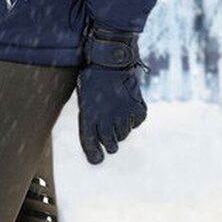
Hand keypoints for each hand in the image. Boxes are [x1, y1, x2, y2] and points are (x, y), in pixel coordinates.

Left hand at [77, 27, 147, 164]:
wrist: (109, 60)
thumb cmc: (92, 79)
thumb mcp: (84, 100)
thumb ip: (90, 120)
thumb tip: (97, 141)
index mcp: (89, 119)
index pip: (91, 144)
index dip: (94, 155)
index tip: (98, 160)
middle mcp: (105, 121)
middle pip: (111, 144)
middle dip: (110, 143)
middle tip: (111, 138)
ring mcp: (122, 115)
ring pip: (124, 135)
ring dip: (121, 130)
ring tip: (118, 117)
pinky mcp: (136, 109)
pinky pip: (136, 123)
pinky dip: (134, 119)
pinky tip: (128, 110)